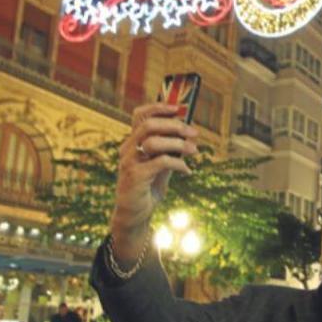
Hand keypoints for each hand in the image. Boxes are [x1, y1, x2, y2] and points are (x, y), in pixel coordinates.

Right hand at [110, 103, 198, 263]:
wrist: (135, 214)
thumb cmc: (148, 186)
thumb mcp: (161, 164)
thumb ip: (169, 149)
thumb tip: (188, 133)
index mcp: (132, 142)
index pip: (139, 115)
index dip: (158, 107)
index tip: (179, 108)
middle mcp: (127, 148)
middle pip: (148, 125)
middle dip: (175, 125)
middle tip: (194, 133)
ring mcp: (129, 162)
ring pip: (154, 142)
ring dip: (179, 144)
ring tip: (194, 151)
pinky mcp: (135, 177)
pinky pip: (160, 162)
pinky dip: (178, 164)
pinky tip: (188, 171)